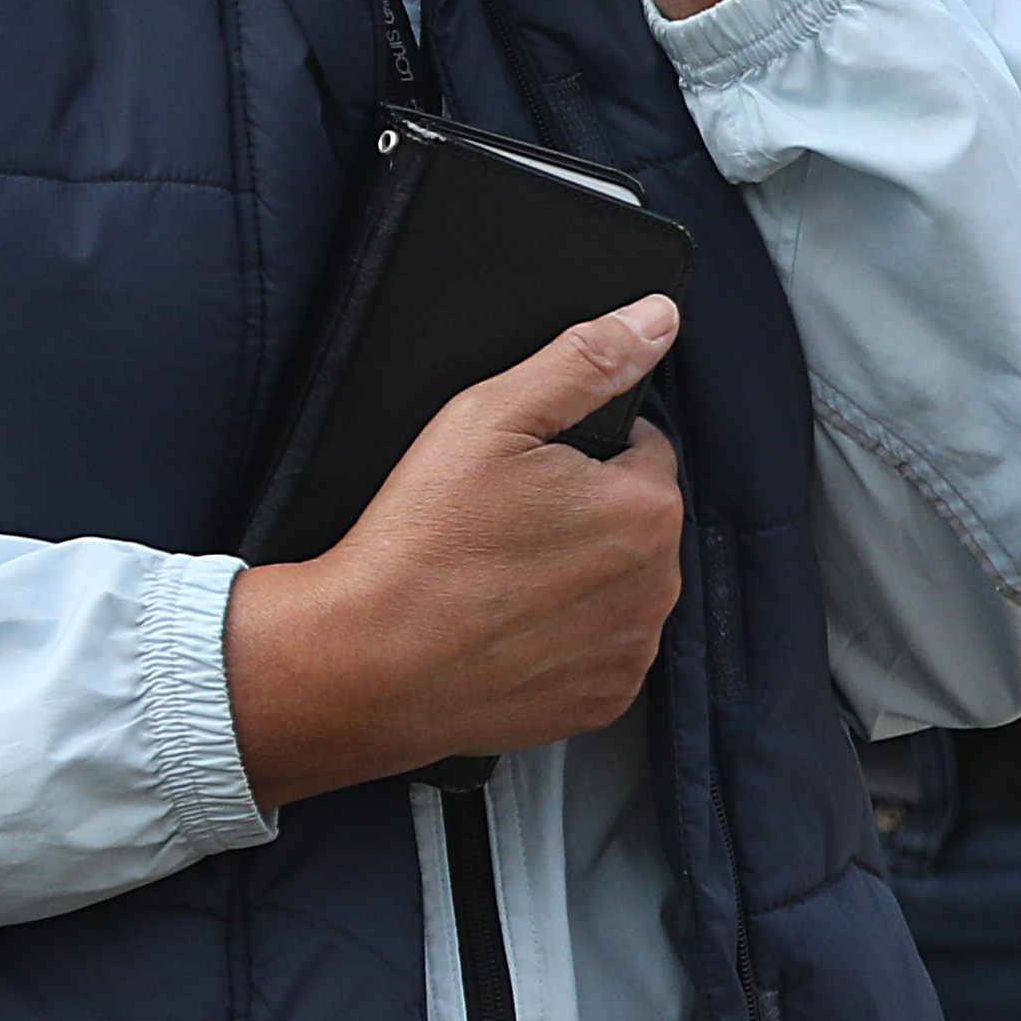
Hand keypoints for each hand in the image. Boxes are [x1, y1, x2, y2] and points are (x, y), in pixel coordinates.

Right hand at [222, 300, 690, 803]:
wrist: (364, 661)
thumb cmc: (419, 543)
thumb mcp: (491, 417)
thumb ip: (582, 361)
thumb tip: (654, 319)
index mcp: (645, 509)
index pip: (642, 452)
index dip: (581, 453)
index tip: (525, 475)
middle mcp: (656, 586)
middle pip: (635, 522)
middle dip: (585, 513)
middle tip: (503, 524)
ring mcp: (629, 650)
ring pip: (620, 587)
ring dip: (580, 576)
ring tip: (501, 575)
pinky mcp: (601, 701)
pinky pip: (600, 651)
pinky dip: (566, 637)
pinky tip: (510, 624)